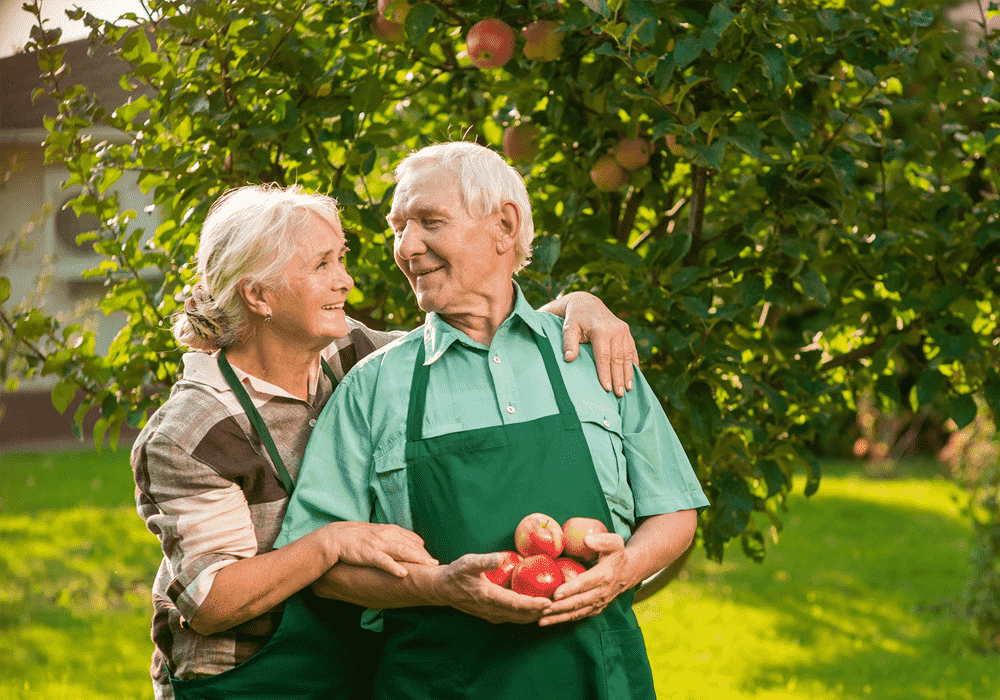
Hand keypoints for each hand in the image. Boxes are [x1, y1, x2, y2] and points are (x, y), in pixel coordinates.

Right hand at [324, 521, 437, 577]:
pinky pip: (384, 560)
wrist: (336, 537)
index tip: (432, 562)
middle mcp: (388, 535)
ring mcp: (379, 544)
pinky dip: (394, 566)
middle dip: (425, 556)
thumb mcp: (380, 534)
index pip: (414, 540)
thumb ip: (397, 538)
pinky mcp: (369, 553)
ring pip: (403, 550)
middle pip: (412, 545)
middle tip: (438, 566)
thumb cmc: (359, 537)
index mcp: (392, 530)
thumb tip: (415, 544)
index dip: (424, 551)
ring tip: (429, 566)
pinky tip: (403, 573)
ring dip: (417, 558)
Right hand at [433, 553, 549, 623]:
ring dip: (535, 614)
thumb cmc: (455, 573)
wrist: (442, 589)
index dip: (534, 605)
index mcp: (489, 597)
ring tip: (551, 606)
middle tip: (558, 603)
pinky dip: (527, 614)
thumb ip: (484, 560)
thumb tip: (500, 557)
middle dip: (540, 611)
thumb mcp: (467, 563)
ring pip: (519, 619)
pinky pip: (514, 618)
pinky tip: (535, 607)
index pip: (516, 604)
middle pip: (522, 615)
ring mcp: (492, 615)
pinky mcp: (492, 615)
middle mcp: (492, 610)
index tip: (549, 601)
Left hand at [538, 532, 631, 625]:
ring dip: (559, 617)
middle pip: (578, 602)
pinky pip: (578, 616)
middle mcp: (601, 593)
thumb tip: (586, 540)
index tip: (556, 593)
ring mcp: (598, 603)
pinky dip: (564, 619)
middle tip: (542, 608)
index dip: (570, 589)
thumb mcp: (615, 543)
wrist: (629, 572)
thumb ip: (602, 541)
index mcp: (603, 576)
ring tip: (541, 620)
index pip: (584, 584)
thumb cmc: (619, 556)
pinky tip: (550, 620)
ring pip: (577, 613)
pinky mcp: (595, 608)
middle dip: (560, 607)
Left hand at [559, 292, 637, 397]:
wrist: (587, 304)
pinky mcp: (627, 332)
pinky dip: (633, 364)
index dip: (605, 373)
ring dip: (628, 373)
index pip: (603, 356)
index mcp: (601, 330)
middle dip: (619, 378)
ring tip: (628, 389)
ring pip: (627, 356)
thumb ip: (568, 343)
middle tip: (619, 394)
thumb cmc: (575, 319)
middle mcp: (615, 330)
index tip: (606, 388)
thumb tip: (569, 359)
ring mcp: (623, 330)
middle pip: (618, 358)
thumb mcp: (568, 328)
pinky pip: (632, 350)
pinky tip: (633, 376)